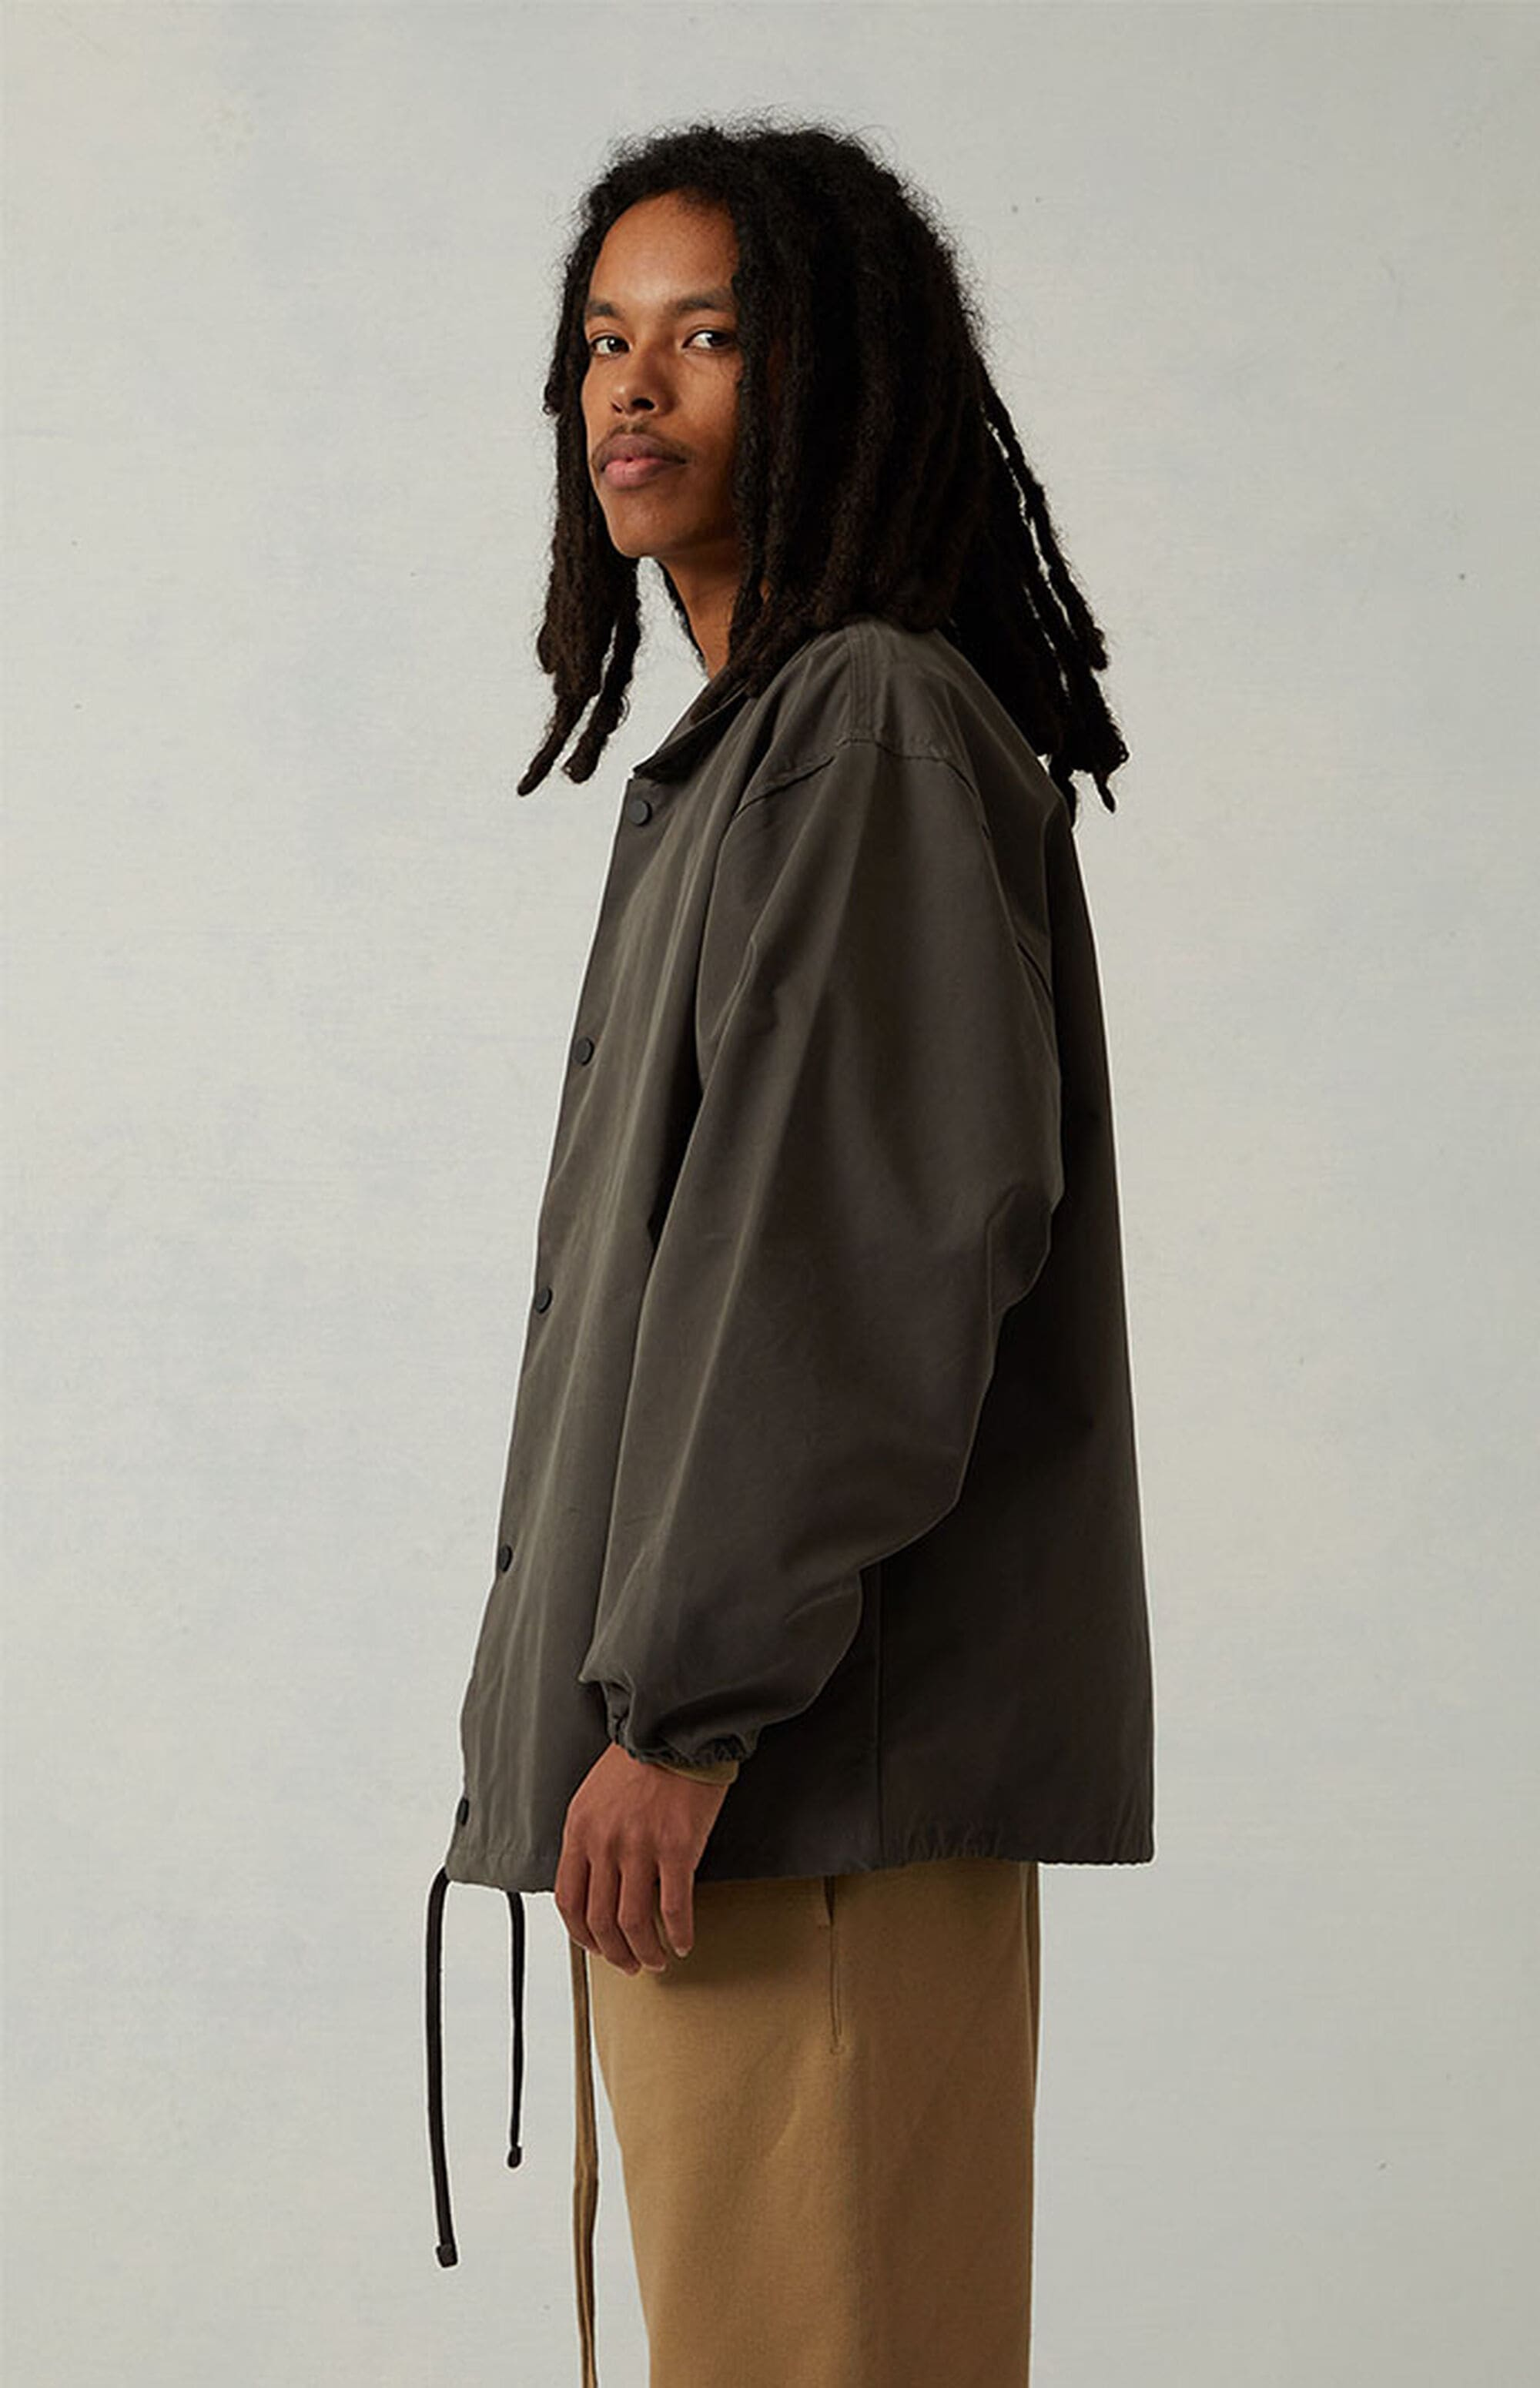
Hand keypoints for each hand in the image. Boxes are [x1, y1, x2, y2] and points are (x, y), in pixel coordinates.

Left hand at [555, 1740, 730, 1974]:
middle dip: (615, 1953)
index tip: (597, 1947)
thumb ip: (589, 1840)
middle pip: (601, 1921)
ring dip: (646, 1951)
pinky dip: (679, 1933)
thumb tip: (595, 1886)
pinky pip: (674, 1907)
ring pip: (634, 1923)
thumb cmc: (639, 1763)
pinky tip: (684, 1942)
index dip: (581, 1936)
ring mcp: (640, 1847)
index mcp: (579, 1830)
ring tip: (657, 1959)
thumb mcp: (594, 1797)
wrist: (676, 1731)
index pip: (568, 1901)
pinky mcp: (677, 1848)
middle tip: (630, 1963)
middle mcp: (604, 1843)